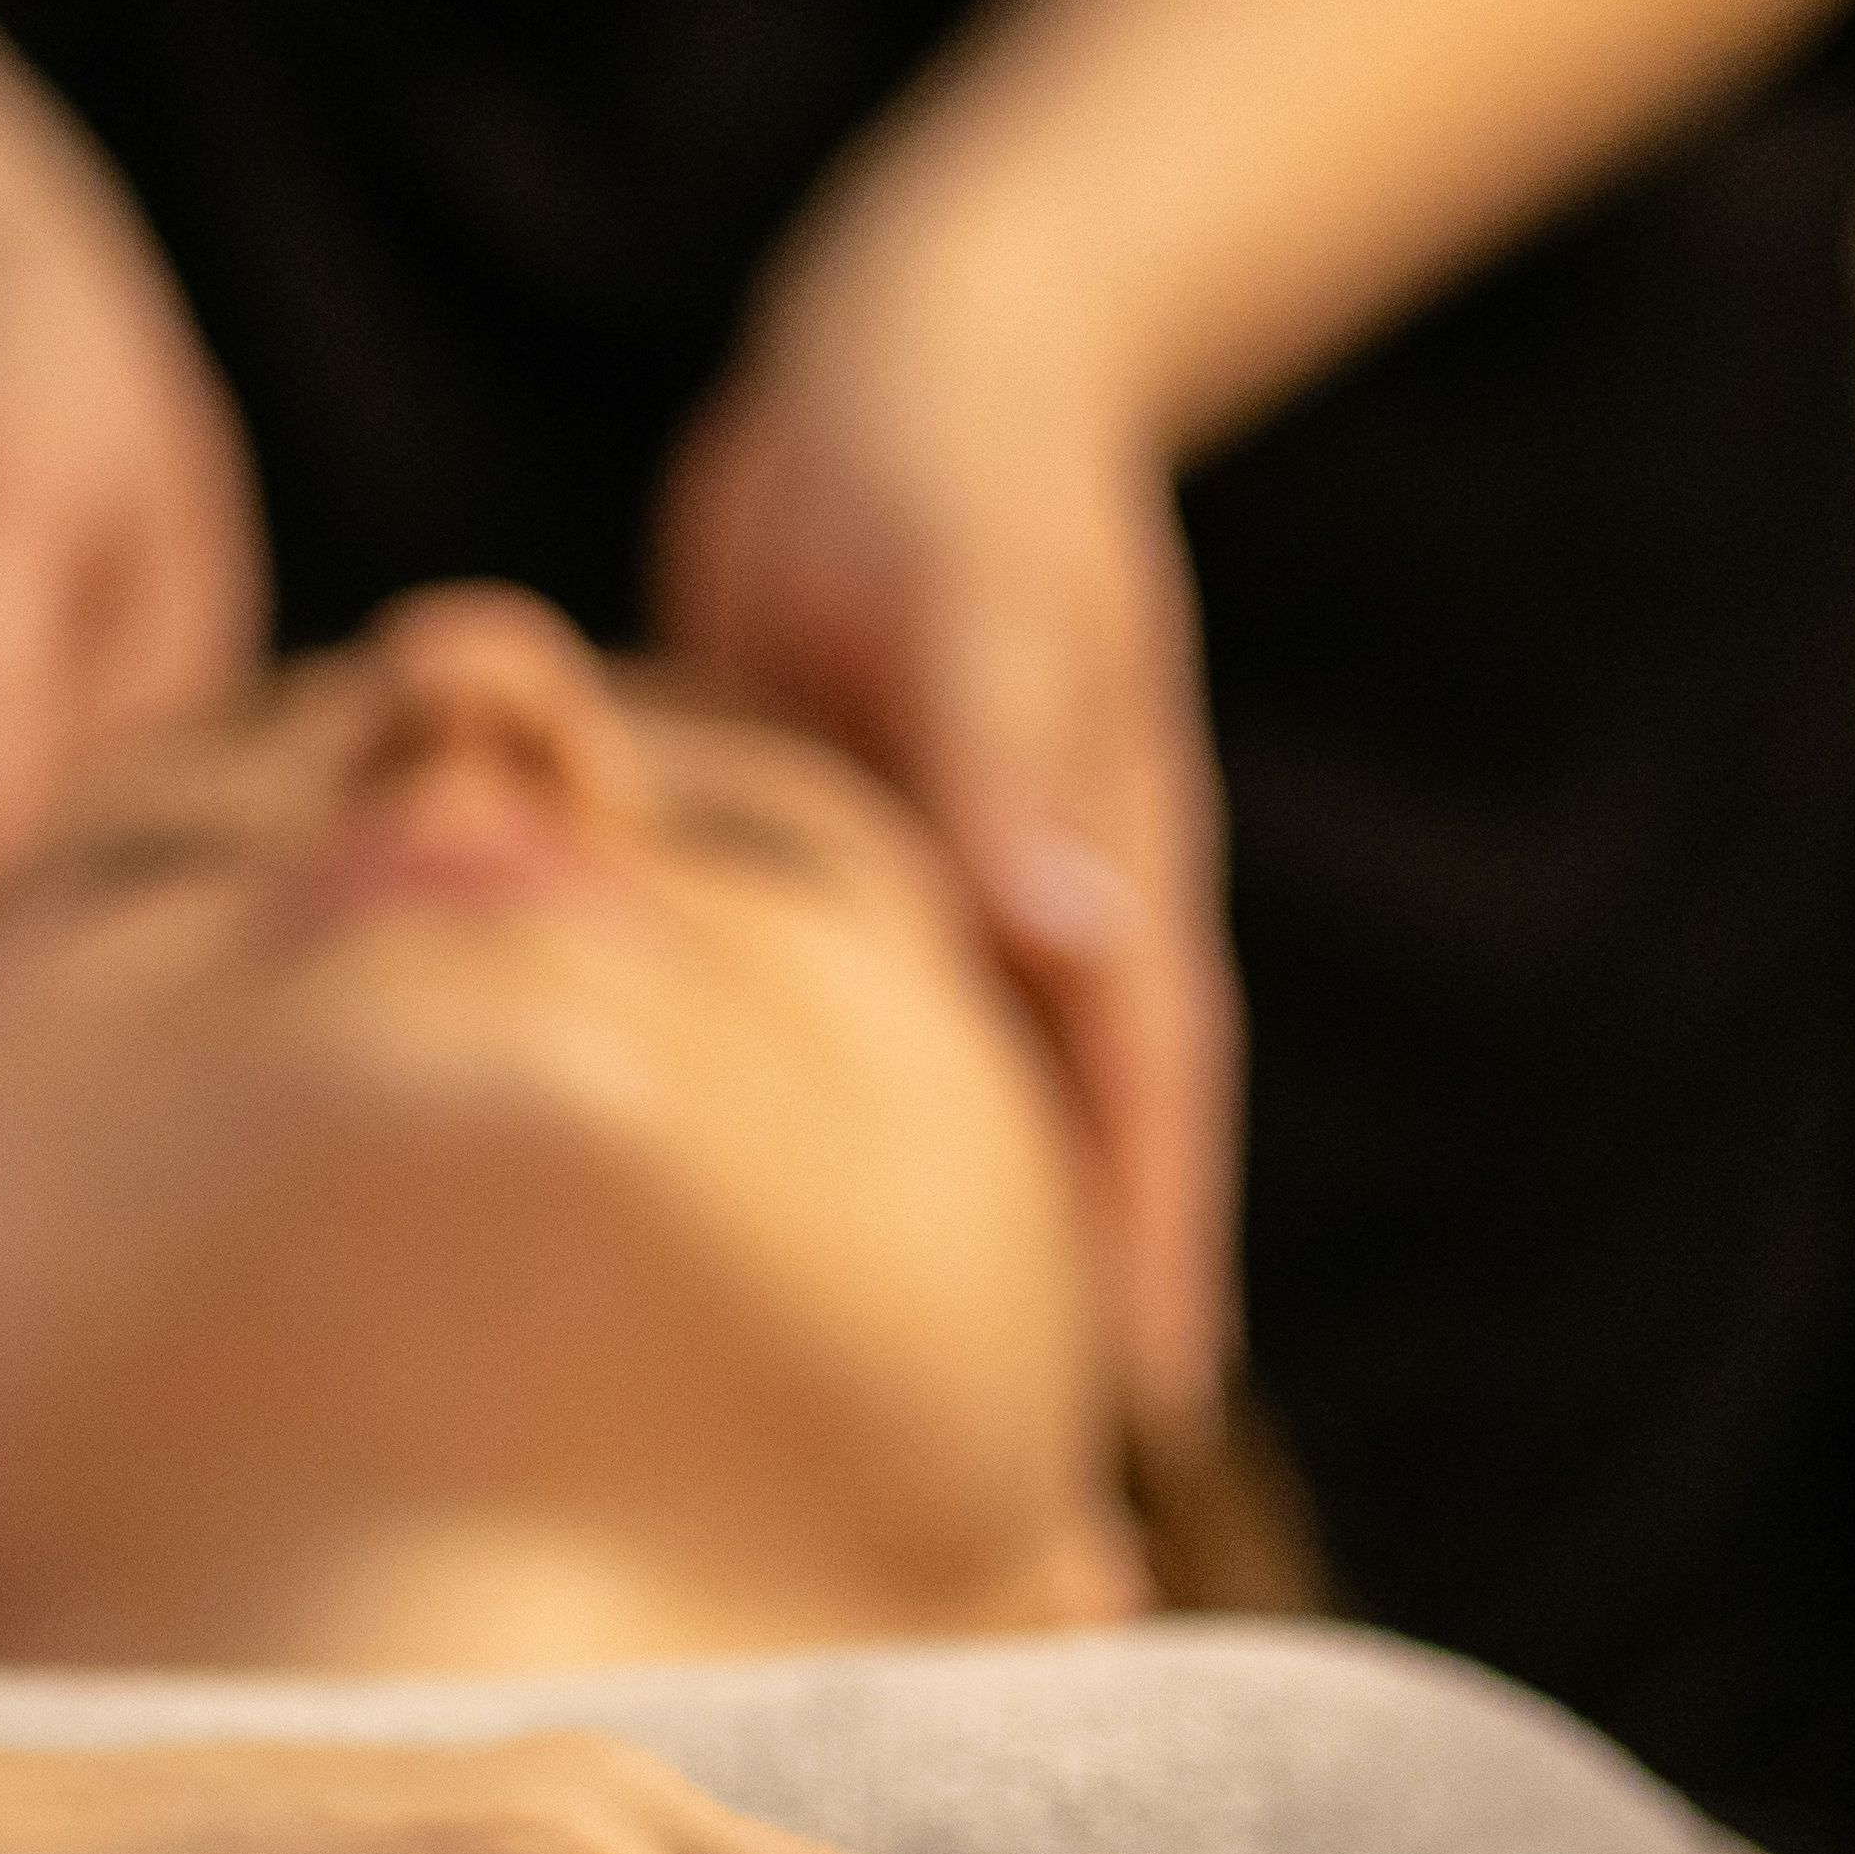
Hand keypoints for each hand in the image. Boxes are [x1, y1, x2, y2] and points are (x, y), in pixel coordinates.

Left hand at [653, 193, 1238, 1448]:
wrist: (906, 354)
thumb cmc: (958, 454)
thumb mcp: (989, 582)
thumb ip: (1018, 752)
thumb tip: (1079, 935)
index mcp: (1102, 881)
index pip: (1140, 1114)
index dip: (1141, 1267)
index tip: (1138, 1430)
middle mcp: (1036, 920)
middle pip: (1049, 1154)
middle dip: (1040, 1316)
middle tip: (1014, 1498)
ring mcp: (940, 905)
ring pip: (938, 1120)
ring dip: (922, 1254)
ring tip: (857, 1420)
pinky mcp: (839, 871)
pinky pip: (830, 1040)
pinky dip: (800, 1140)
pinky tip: (713, 1236)